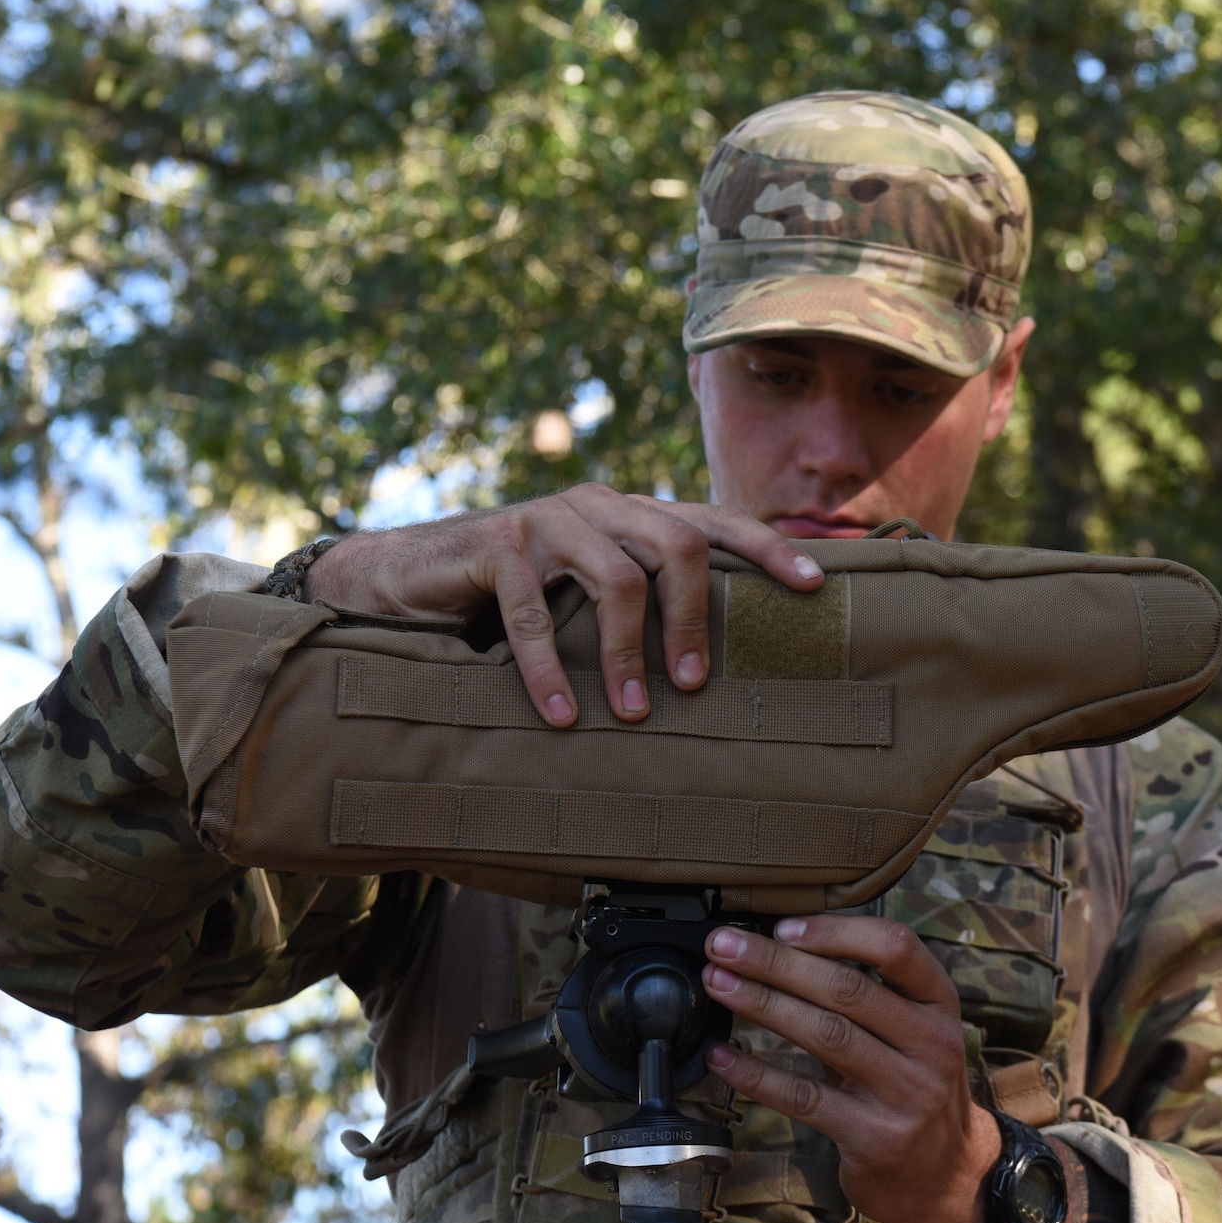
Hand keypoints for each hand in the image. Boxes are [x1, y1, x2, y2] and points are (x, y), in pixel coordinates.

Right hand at [300, 485, 822, 725]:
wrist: (407, 579)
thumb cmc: (509, 599)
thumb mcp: (581, 598)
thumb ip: (635, 606)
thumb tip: (711, 670)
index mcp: (627, 514)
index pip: (711, 520)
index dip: (765, 548)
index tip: (814, 586)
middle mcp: (595, 505)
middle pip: (675, 544)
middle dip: (693, 619)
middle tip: (696, 686)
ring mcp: (545, 519)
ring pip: (615, 578)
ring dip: (629, 654)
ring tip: (637, 713)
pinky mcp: (496, 546)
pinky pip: (535, 614)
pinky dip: (551, 672)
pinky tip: (564, 717)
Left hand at [701, 916, 1002, 1222]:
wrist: (943, 1175)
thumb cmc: (910, 1085)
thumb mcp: (909, 1031)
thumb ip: (862, 993)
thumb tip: (775, 945)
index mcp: (939, 1004)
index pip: (896, 946)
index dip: (835, 931)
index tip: (781, 926)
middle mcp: (932, 1044)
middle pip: (848, 989)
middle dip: (776, 961)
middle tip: (724, 945)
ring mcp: (907, 1093)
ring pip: (826, 1035)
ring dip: (763, 1004)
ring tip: (718, 984)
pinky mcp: (875, 1138)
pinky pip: (805, 1098)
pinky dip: (757, 1074)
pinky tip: (723, 1057)